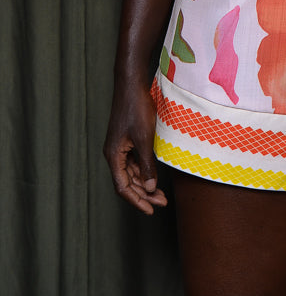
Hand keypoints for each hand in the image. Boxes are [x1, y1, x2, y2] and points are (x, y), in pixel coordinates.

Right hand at [103, 80, 167, 215]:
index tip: (150, 210)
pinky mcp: (127, 140)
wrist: (132, 85)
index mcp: (113, 156)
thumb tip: (149, 187)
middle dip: (144, 195)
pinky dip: (144, 171)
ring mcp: (120, 147)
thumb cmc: (136, 109)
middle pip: (127, 182)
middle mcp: (114, 154)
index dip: (136, 201)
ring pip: (131, 173)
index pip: (122, 187)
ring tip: (162, 194)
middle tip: (162, 203)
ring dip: (145, 184)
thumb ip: (146, 164)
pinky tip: (155, 176)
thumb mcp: (144, 138)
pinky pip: (134, 162)